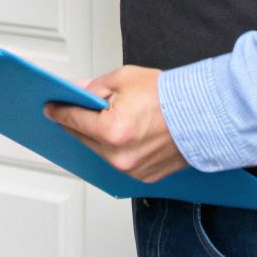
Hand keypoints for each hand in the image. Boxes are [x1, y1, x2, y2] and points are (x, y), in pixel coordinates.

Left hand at [43, 65, 186, 181]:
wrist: (206, 114)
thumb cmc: (172, 96)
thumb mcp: (124, 79)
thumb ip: (95, 88)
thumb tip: (77, 93)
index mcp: (112, 131)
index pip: (73, 120)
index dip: (58, 110)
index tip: (49, 106)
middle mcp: (120, 156)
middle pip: (83, 138)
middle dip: (76, 122)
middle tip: (70, 109)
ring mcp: (133, 170)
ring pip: (99, 152)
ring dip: (95, 137)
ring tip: (96, 120)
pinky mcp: (145, 177)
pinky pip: (119, 161)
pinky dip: (115, 149)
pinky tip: (118, 134)